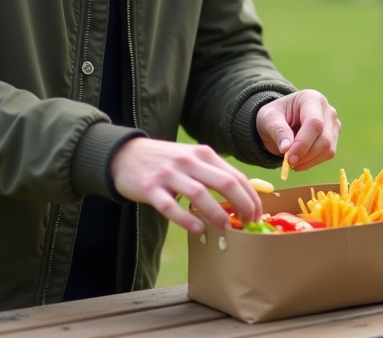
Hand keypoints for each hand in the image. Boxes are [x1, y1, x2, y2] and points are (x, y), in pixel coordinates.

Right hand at [111, 137, 260, 233]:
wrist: (125, 155)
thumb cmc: (166, 162)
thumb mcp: (191, 158)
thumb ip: (213, 173)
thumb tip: (243, 197)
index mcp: (203, 153)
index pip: (236, 176)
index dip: (251, 197)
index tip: (257, 215)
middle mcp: (188, 161)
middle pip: (224, 183)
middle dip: (242, 205)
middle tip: (248, 224)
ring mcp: (168, 174)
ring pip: (199, 194)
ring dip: (217, 213)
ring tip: (227, 229)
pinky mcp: (150, 188)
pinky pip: (170, 207)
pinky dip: (186, 219)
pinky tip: (198, 229)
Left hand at [255, 90, 339, 171]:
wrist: (280, 119)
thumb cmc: (274, 115)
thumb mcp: (268, 119)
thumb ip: (278, 131)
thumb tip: (286, 149)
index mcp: (311, 98)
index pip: (314, 123)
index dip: (303, 143)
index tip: (289, 158)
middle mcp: (327, 109)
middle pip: (324, 138)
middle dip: (305, 155)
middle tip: (288, 163)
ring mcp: (333, 123)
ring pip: (328, 149)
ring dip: (309, 161)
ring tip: (292, 163)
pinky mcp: (334, 136)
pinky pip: (328, 154)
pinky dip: (313, 162)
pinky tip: (300, 162)